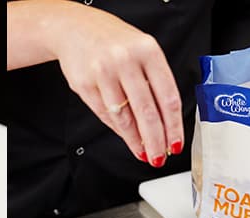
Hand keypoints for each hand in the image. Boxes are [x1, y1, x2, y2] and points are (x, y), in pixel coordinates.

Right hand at [41, 1, 183, 166]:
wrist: (75, 29)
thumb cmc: (113, 42)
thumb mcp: (141, 51)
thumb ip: (154, 82)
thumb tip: (164, 122)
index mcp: (148, 51)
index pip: (167, 96)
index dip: (173, 126)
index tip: (175, 143)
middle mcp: (125, 61)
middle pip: (146, 111)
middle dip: (155, 140)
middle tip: (159, 157)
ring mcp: (103, 73)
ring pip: (124, 117)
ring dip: (136, 140)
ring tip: (144, 153)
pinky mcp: (85, 85)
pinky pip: (105, 115)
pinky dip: (118, 130)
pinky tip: (127, 137)